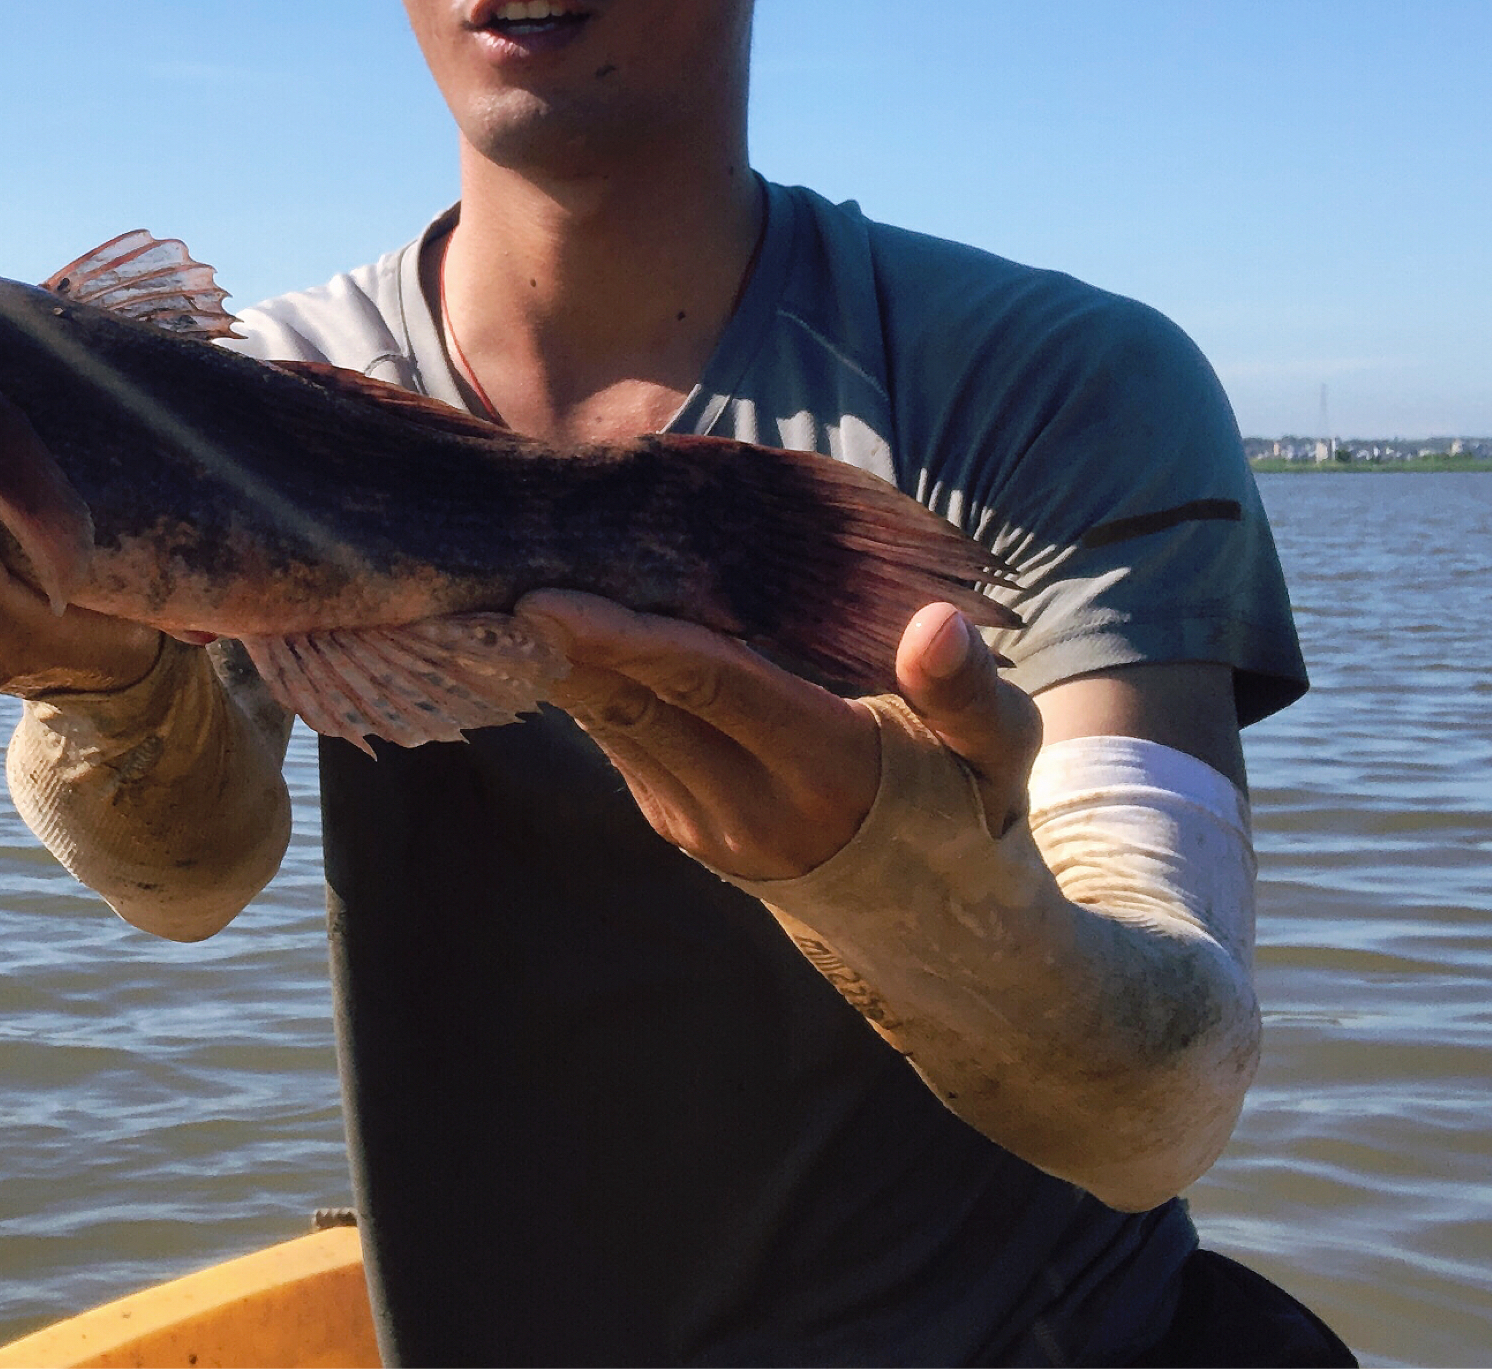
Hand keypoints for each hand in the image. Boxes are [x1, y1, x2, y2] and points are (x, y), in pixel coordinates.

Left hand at [513, 592, 1043, 880]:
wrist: (933, 932)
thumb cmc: (971, 809)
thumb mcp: (1001, 751)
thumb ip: (970, 690)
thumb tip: (938, 625)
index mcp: (827, 772)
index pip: (709, 687)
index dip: (626, 638)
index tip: (546, 597)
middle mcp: (750, 809)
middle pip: (632, 704)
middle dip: (557, 635)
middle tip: (491, 559)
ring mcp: (702, 826)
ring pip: (609, 725)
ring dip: (552, 655)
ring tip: (497, 573)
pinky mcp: (676, 824)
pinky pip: (616, 740)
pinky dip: (579, 680)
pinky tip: (546, 622)